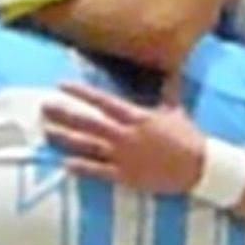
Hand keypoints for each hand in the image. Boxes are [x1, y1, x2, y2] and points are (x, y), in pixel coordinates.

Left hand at [40, 82, 204, 192]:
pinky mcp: (126, 176)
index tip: (61, 84)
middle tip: (44, 107)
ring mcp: (124, 157)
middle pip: (89, 122)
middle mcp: (126, 135)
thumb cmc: (188, 137)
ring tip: (47, 132)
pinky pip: (100, 171)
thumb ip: (168, 89)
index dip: (80, 92)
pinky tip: (65, 164)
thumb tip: (170, 68)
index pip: (102, 101)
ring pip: (89, 146)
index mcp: (137, 116)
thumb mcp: (176, 110)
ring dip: (66, 139)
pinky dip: (82, 168)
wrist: (201, 168)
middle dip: (65, 114)